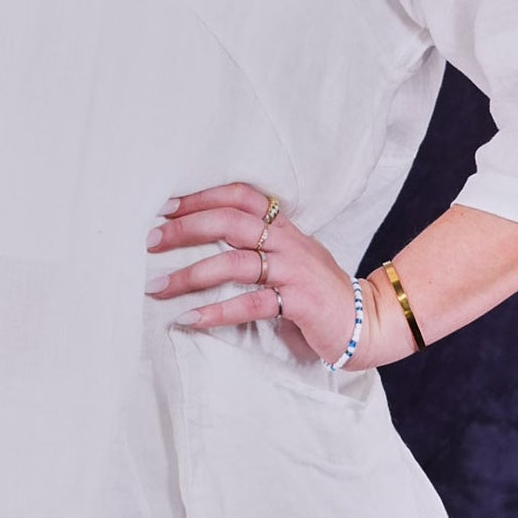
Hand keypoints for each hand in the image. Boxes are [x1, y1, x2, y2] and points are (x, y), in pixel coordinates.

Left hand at [144, 180, 375, 368]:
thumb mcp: (291, 258)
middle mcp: (287, 242)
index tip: (166, 207)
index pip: (240, 197)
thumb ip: (259, 246)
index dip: (202, 197)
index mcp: (284, 228)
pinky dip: (216, 311)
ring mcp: (293, 271)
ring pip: (234, 263)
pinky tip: (189, 318)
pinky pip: (250, 303)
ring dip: (190, 274)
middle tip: (149, 241)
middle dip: (185, 229)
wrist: (367, 320)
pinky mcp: (298, 301)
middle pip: (230, 223)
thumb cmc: (319, 291)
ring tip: (157, 287)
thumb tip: (203, 244)